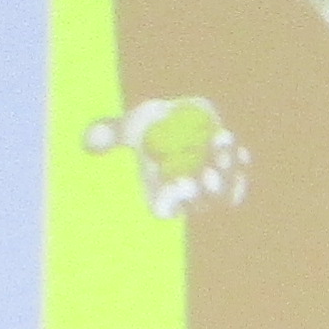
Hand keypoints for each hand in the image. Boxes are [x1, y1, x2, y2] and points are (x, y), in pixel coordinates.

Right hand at [103, 97, 246, 220]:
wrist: (178, 120)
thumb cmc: (148, 129)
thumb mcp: (128, 129)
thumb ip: (108, 135)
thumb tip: (88, 143)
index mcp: (161, 197)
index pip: (165, 208)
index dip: (173, 200)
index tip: (179, 182)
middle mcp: (188, 201)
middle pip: (200, 204)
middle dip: (207, 191)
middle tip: (208, 174)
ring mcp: (212, 191)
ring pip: (223, 191)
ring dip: (227, 173)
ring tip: (223, 146)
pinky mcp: (230, 176)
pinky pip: (238, 178)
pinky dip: (239, 165)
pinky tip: (238, 149)